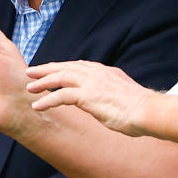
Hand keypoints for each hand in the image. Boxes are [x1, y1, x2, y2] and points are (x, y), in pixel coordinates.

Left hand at [26, 60, 154, 135]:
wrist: (148, 111)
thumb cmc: (140, 108)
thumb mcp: (123, 94)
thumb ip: (110, 91)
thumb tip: (106, 98)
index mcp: (105, 71)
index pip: (78, 65)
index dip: (62, 67)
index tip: (50, 69)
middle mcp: (96, 73)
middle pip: (65, 67)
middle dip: (46, 69)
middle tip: (30, 72)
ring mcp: (91, 83)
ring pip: (59, 78)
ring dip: (42, 83)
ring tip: (29, 88)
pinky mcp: (87, 96)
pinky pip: (61, 96)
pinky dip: (47, 100)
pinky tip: (37, 106)